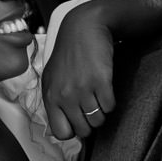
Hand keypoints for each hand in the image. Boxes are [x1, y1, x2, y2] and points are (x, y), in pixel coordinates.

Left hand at [41, 0, 119, 142]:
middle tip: (92, 107)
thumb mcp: (52, 78)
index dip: (73, 130)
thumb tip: (64, 127)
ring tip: (98, 96)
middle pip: (84, 130)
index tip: (78, 120)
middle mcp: (64, 95)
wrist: (84, 28)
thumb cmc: (68, 54)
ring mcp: (82, 89)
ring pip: (99, 120)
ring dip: (102, 111)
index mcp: (50, 96)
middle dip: (90, 122)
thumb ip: (55, 101)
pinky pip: (110, 106)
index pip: (61, 132)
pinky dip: (111, 101)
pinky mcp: (100, 81)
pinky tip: (105, 88)